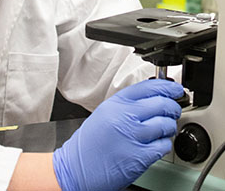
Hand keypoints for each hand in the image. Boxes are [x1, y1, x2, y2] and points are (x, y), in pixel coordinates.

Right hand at [53, 79, 182, 190]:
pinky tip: (155, 144)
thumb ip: (127, 104)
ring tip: (163, 129)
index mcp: (116, 103)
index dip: (167, 86)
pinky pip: (163, 146)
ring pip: (166, 125)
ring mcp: (134, 136)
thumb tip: (153, 97)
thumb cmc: (90, 142)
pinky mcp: (140, 157)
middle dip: (173, 107)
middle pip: (162, 104)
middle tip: (173, 110)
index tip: (175, 89)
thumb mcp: (105, 112)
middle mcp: (125, 117)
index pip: (149, 87)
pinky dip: (164, 144)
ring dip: (169, 127)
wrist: (77, 167)